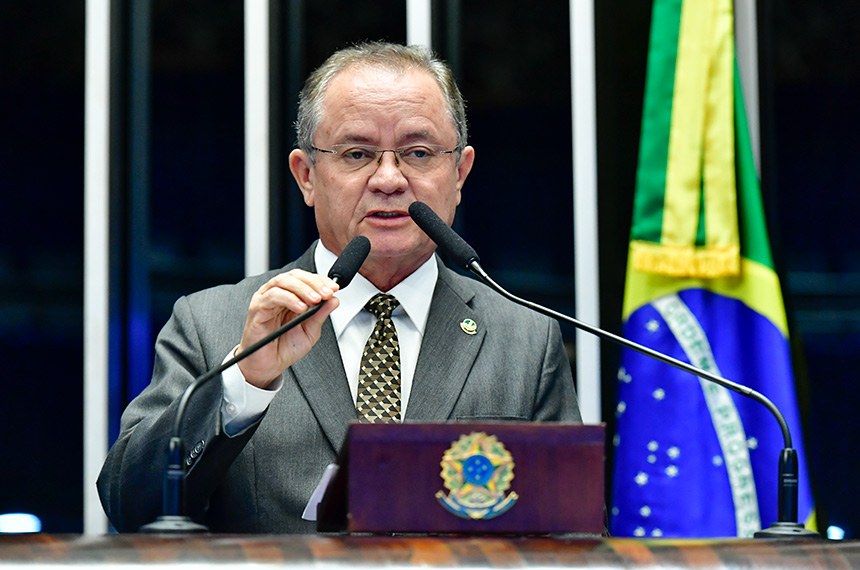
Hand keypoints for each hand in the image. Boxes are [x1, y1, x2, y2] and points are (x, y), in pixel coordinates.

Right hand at [237, 269, 339, 387]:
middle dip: (314, 283)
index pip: (304, 279)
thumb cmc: (284, 348)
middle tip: (327, 293)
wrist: (268, 366)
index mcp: (289, 297)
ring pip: (282, 282)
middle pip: (294, 276)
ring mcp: (265, 300)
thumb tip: (334, 300)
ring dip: (302, 289)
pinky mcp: (257, 310)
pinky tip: (300, 308)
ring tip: (316, 300)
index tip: (334, 288)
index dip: (320, 280)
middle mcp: (276, 295)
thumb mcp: (310, 331)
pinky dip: (289, 299)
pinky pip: (272, 297)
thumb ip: (320, 315)